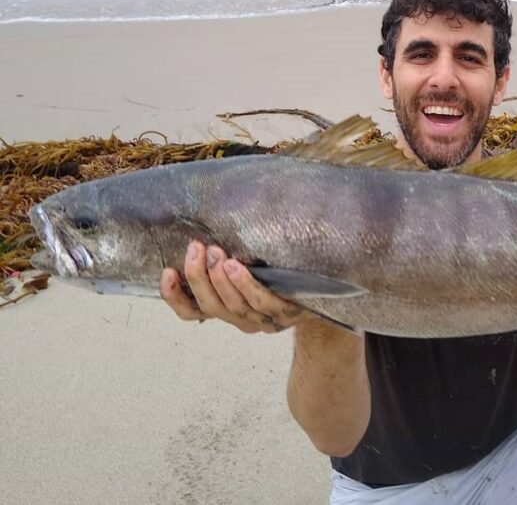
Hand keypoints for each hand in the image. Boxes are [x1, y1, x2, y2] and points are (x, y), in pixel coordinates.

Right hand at [160, 241, 308, 332]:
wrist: (321, 289)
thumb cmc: (277, 272)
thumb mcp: (246, 265)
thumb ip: (223, 257)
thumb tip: (199, 224)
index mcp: (226, 311)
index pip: (191, 313)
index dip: (175, 297)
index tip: (166, 271)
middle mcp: (241, 320)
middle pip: (211, 306)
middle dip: (199, 277)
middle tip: (196, 248)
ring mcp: (264, 320)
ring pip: (234, 306)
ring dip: (220, 280)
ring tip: (215, 254)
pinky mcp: (285, 314)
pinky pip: (262, 301)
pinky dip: (246, 284)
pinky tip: (236, 266)